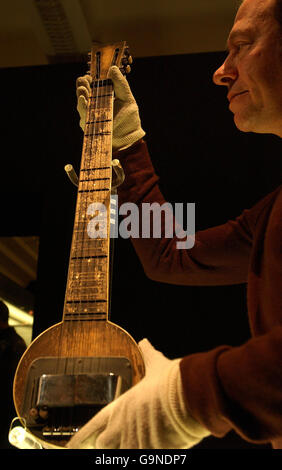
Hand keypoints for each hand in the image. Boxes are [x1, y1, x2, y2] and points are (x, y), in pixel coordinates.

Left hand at [67, 339, 209, 448]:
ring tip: (144, 439)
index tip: (70, 446)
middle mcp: (121, 427)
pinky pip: (141, 456)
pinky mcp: (148, 453)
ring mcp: (134, 442)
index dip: (80, 437)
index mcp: (121, 406)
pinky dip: (146, 453)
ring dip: (129, 447)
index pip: (93, 426)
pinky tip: (155, 447)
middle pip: (103, 445)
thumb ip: (148, 354)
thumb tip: (145, 341)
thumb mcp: (156, 365)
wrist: (188, 396)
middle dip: (110, 444)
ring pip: (120, 454)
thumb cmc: (171, 381)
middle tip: (122, 439)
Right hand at [76, 66, 144, 151]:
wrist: (129, 139)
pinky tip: (83, 100)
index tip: (91, 74)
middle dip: (83, 85)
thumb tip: (113, 68)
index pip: (92, 85)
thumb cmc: (129, 120)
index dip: (90, 79)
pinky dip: (82, 107)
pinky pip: (83, 115)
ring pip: (81, 103)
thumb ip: (120, 84)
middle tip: (85, 79)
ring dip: (81, 94)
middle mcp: (94, 106)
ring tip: (83, 88)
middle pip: (84, 92)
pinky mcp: (89, 125)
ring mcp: (90, 116)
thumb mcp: (127, 99)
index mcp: (103, 97)